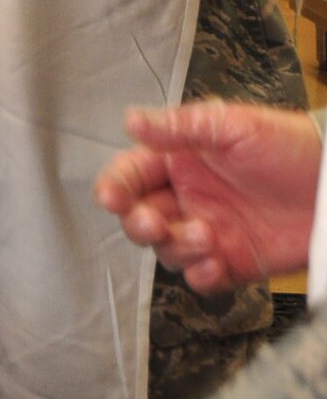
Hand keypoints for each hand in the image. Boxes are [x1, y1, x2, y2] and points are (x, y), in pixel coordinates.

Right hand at [94, 100, 322, 291]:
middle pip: (140, 217)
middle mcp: (188, 196)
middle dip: (139, 223)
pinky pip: (202, 278)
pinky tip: (214, 266)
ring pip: (167, 250)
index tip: (112, 198)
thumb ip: (179, 126)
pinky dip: (201, 276)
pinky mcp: (233, 262)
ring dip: (176, 248)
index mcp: (180, 159)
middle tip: (154, 223)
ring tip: (205, 238)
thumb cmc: (286, 144)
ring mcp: (208, 231)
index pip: (133, 174)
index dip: (116, 186)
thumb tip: (131, 120)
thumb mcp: (232, 125)